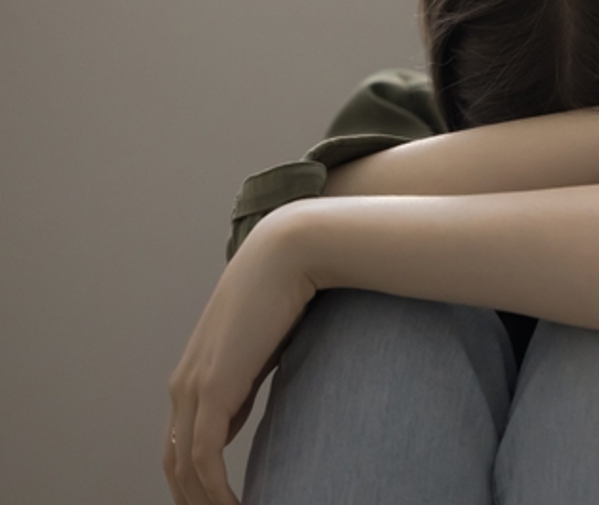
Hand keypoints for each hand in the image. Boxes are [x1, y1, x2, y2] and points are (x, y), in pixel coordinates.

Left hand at [165, 211, 315, 504]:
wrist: (288, 254)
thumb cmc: (286, 293)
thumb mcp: (263, 350)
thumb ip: (248, 381)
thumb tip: (243, 410)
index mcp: (195, 378)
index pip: (182, 446)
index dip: (197, 482)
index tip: (225, 503)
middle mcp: (184, 387)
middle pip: (174, 464)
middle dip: (195, 500)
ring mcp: (194, 388)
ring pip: (183, 467)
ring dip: (204, 501)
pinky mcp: (213, 388)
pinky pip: (203, 457)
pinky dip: (215, 491)